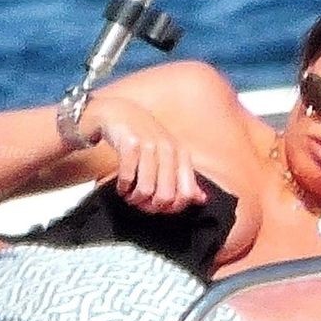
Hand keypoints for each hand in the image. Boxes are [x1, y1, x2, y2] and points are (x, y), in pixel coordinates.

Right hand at [83, 95, 213, 213]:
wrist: (119, 113)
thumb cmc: (145, 137)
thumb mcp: (169, 155)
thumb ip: (185, 178)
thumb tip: (201, 199)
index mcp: (182, 154)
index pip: (186, 194)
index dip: (172, 208)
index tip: (159, 207)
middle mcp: (168, 149)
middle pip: (166, 196)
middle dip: (150, 206)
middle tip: (141, 203)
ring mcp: (149, 145)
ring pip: (146, 189)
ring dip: (134, 199)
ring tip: (129, 195)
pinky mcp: (130, 143)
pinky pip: (127, 177)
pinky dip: (123, 187)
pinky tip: (121, 186)